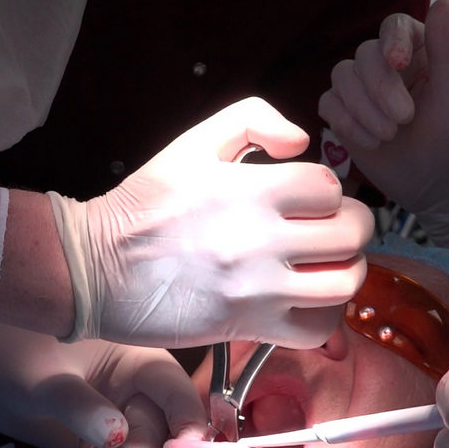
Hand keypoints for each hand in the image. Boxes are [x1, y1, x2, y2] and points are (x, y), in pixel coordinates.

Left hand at [0, 322, 207, 447]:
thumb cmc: (9, 350)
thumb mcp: (42, 379)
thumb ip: (80, 406)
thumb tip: (117, 434)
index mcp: (140, 360)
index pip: (179, 396)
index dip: (188, 430)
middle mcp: (139, 392)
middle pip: (154, 440)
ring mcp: (119, 420)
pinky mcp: (96, 446)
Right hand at [52, 97, 372, 348]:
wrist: (95, 267)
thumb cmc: (143, 206)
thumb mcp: (192, 142)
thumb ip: (252, 118)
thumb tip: (301, 139)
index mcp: (248, 189)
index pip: (330, 187)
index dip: (332, 191)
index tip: (316, 200)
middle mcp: (258, 239)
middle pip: (350, 235)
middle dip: (354, 229)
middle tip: (336, 231)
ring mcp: (255, 288)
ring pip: (344, 284)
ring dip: (347, 273)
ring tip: (328, 266)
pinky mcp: (246, 326)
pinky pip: (316, 329)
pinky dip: (325, 317)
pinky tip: (308, 301)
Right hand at [318, 0, 448, 213]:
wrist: (436, 185)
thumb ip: (446, 50)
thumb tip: (442, 4)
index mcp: (417, 50)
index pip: (394, 26)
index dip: (392, 41)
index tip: (398, 63)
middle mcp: (386, 65)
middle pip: (364, 55)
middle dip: (380, 89)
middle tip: (404, 119)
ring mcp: (361, 90)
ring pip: (341, 77)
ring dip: (363, 109)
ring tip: (389, 136)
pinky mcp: (343, 115)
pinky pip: (327, 104)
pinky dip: (346, 123)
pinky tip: (372, 143)